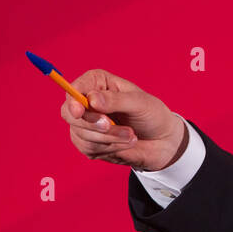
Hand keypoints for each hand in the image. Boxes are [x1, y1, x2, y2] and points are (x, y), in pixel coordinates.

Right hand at [60, 69, 187, 171]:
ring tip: (131, 136)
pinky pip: (88, 148)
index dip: (72, 100)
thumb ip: (116, 100)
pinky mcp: (89, 143)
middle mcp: (88, 102)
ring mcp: (86, 124)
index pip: (75, 88)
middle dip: (90, 123)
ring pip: (80, 133)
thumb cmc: (153, 115)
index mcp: (99, 83)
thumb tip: (92, 99)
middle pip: (69, 113)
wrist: (163, 141)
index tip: (79, 111)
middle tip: (109, 126)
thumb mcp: (140, 103)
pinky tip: (125, 144)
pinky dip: (109, 148)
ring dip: (108, 138)